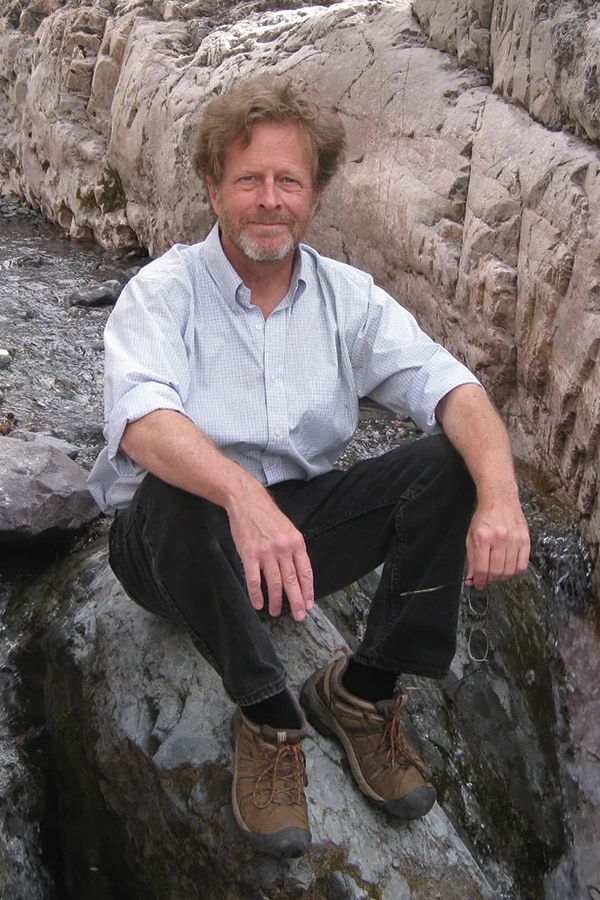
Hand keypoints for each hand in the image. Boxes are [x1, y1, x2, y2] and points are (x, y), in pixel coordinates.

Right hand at [226, 484, 314, 621]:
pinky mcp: (249, 554)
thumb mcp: (288, 530)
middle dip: (296, 601)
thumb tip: (298, 573)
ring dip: (276, 601)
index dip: (307, 591)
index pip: (305, 572)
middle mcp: (283, 549)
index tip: (308, 604)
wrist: (247, 501)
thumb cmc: (268, 516)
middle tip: (298, 616)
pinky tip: (258, 603)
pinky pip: (254, 579)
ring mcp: (266, 552)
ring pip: (274, 583)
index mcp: (296, 543)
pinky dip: (256, 594)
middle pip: (292, 581)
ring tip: (275, 612)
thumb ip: (294, 550)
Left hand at [465, 496, 529, 588]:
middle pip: (497, 572)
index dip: (479, 581)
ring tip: (496, 574)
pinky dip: (515, 571)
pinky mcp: (525, 540)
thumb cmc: (484, 517)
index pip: (482, 569)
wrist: (500, 499)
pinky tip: (508, 567)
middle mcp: (499, 539)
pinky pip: (522, 565)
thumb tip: (472, 578)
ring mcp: (514, 539)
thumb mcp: (471, 536)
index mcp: (482, 538)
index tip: (477, 584)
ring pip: (510, 571)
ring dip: (502, 578)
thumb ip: (471, 559)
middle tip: (486, 579)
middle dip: (490, 580)